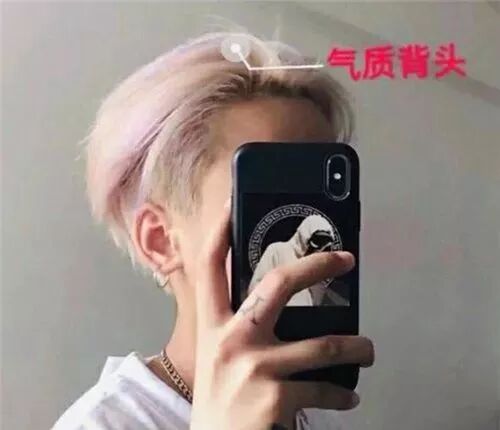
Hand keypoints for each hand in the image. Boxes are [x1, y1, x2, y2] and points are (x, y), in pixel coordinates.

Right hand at [190, 201, 373, 429]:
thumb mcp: (221, 357)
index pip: (210, 268)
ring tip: (366, 350)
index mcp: (213, 326)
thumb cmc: (220, 401)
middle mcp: (231, 339)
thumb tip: (284, 307)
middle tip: (345, 258)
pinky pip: (325, 388)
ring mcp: (254, 368)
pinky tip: (348, 396)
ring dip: (354, 347)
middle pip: (277, 285)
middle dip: (316, 265)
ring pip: (322, 344)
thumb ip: (242, 328)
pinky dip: (342, 393)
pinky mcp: (276, 398)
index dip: (218, 232)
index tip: (230, 204)